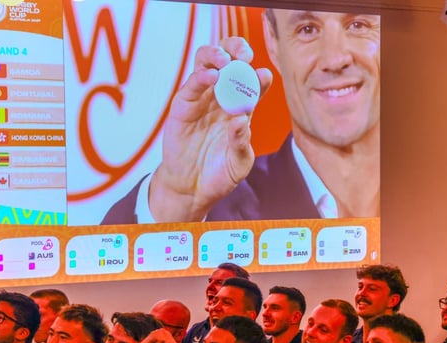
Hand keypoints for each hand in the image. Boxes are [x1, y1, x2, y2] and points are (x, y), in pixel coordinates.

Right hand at [148, 38, 273, 221]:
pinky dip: (201, 76)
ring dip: (218, 54)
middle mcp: (222, 98)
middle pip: (230, 60)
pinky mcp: (183, 105)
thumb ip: (242, 143)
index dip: (259, 76)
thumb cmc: (219, 175)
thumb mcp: (238, 164)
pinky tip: (212, 77)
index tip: (263, 76)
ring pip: (208, 62)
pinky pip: (192, 84)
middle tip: (245, 55)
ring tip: (226, 60)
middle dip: (237, 49)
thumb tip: (241, 120)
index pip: (253, 84)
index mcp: (241, 108)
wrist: (192, 189)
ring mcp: (202, 99)